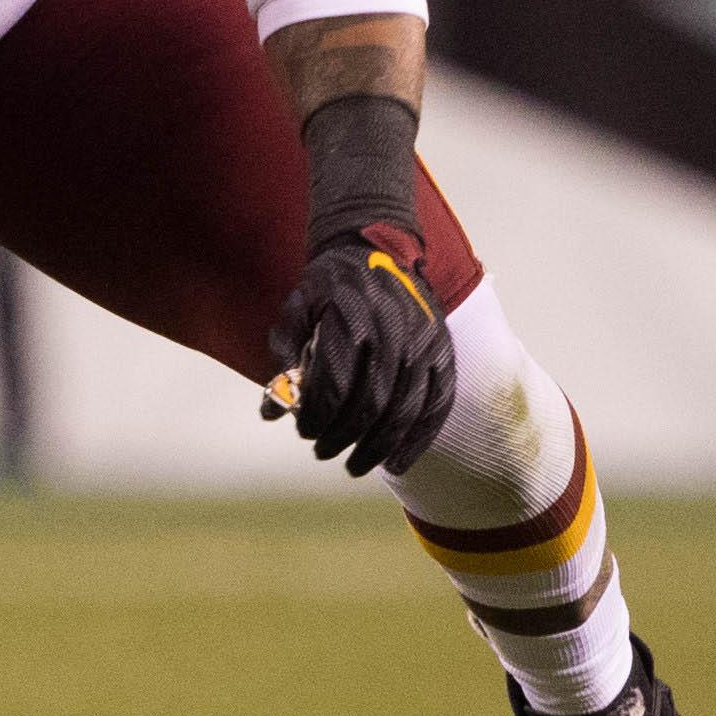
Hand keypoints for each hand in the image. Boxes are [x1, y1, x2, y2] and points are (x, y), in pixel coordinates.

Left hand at [260, 222, 456, 474]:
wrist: (379, 248)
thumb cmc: (329, 286)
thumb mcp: (296, 309)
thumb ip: (285, 358)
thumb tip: (272, 412)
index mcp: (352, 317)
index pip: (335, 383)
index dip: (317, 416)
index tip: (303, 432)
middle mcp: (394, 331)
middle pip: (370, 402)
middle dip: (343, 436)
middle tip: (322, 452)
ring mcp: (424, 343)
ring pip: (405, 410)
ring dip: (378, 447)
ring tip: (355, 467)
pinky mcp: (444, 353)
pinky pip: (436, 405)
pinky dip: (417, 439)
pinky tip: (397, 464)